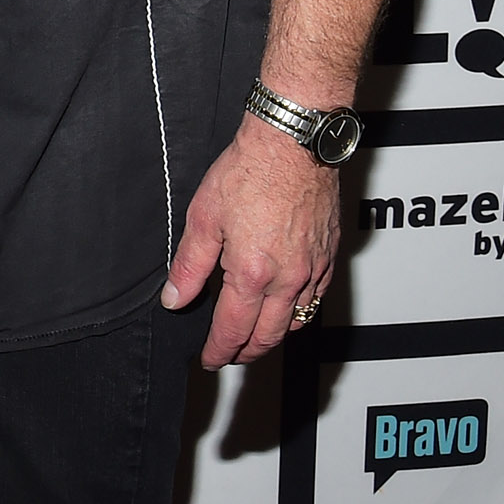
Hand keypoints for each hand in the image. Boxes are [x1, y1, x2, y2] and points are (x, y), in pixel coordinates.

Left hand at [159, 113, 338, 368]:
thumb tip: (175, 298)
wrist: (292, 144)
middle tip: (229, 355)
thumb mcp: (203, 218)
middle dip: (246, 352)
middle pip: (269, 336)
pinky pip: (317, 299)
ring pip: (297, 322)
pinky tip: (287, 309)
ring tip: (254, 338)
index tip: (209, 359)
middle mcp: (288, 278)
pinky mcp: (329, 256)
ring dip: (274, 337)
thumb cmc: (249, 171)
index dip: (219, 350)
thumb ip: (189, 266)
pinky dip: (300, 313)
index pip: (233, 329)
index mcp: (252, 273)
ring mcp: (313, 269)